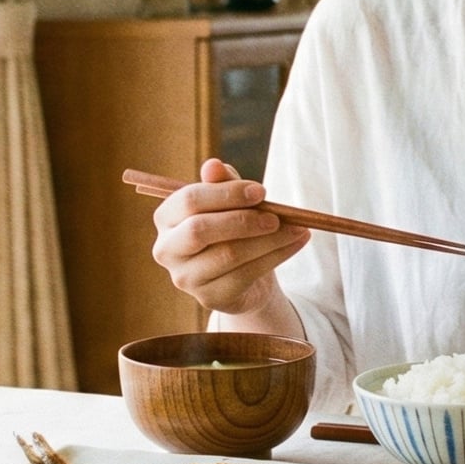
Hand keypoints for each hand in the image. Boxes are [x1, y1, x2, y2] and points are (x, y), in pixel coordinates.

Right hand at [149, 158, 309, 316]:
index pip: (189, 200)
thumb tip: (213, 165)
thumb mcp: (230, 203)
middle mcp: (166, 249)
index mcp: (166, 217)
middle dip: (242, 220)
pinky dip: (276, 256)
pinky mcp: (209, 298)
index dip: (226, 193)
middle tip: (277, 216)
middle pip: (199, 230)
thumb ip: (222, 184)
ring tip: (298, 228)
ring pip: (228, 255)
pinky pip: (245, 275)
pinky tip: (296, 243)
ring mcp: (185, 278)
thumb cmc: (232, 229)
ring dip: (269, 240)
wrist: (245, 275)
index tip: (261, 191)